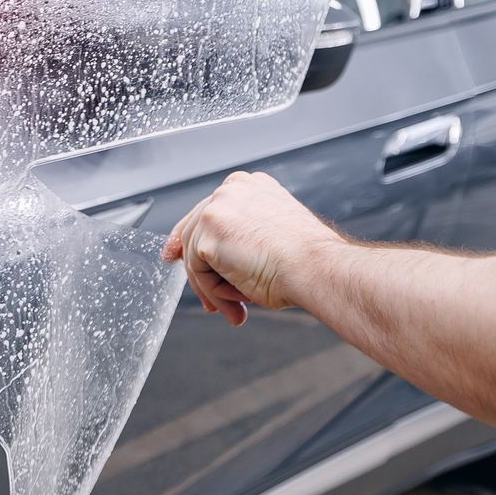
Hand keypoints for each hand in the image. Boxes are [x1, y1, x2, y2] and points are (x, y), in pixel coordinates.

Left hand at [160, 171, 342, 326]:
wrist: (317, 268)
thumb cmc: (306, 260)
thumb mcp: (271, 238)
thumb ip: (242, 239)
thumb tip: (218, 263)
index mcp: (250, 186)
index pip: (210, 212)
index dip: (193, 238)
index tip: (178, 256)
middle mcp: (231, 189)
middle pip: (195, 231)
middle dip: (198, 271)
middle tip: (210, 302)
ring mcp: (217, 208)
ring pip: (195, 256)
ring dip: (213, 288)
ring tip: (235, 308)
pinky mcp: (207, 233)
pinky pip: (198, 271)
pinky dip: (214, 292)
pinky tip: (238, 300)